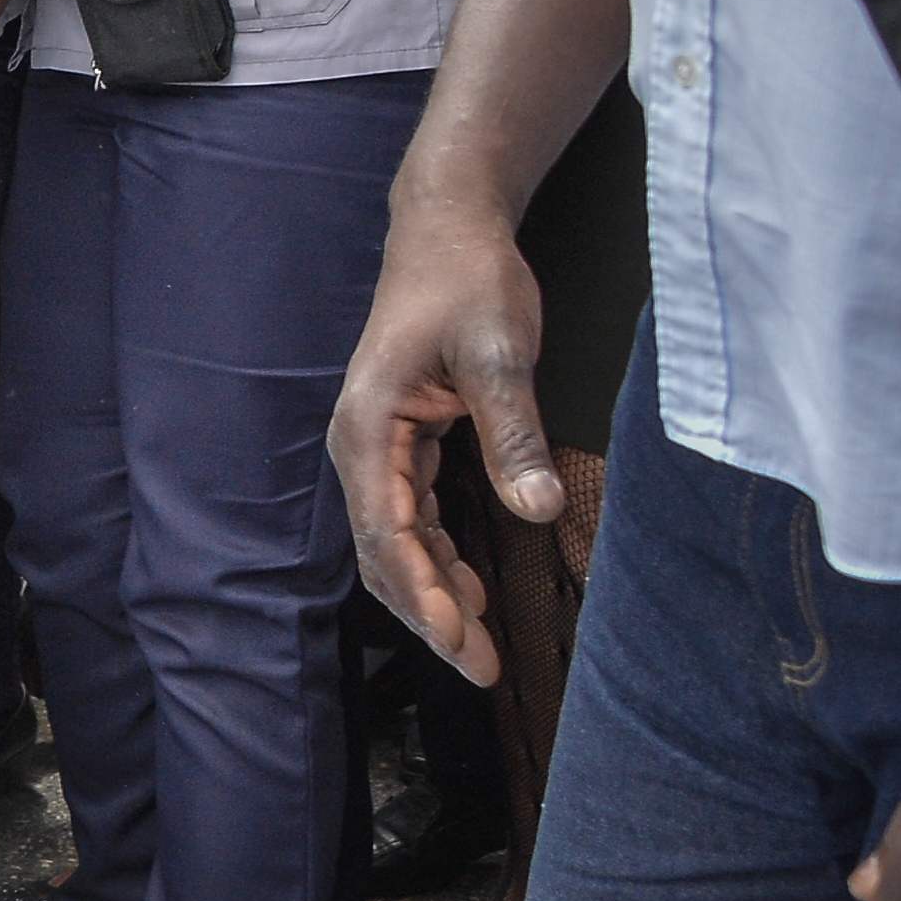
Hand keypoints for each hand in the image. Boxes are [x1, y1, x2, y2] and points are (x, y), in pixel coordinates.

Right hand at [327, 197, 554, 680]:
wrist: (447, 232)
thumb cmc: (467, 282)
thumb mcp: (499, 351)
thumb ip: (513, 430)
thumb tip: (539, 509)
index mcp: (369, 427)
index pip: (387, 531)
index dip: (423, 590)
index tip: (460, 637)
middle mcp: (361, 447)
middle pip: (384, 553)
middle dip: (428, 615)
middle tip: (481, 668)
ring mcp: (378, 450)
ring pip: (396, 545)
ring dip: (434, 597)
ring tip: (482, 649)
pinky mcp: (403, 446)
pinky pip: (412, 521)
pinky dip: (440, 562)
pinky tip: (472, 594)